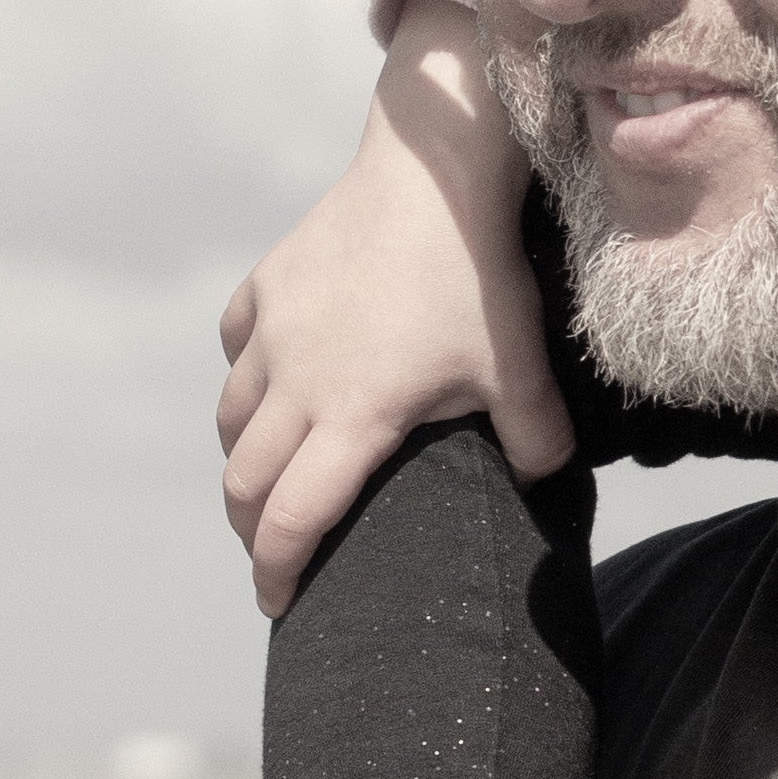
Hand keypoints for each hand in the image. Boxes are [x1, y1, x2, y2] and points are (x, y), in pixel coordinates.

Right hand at [218, 0, 574, 612]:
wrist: (434, 174)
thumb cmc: (479, 276)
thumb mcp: (521, 370)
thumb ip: (537, 441)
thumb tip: (545, 482)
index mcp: (350, 416)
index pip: (292, 518)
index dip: (278, 571)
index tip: (280, 605)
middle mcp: (295, 379)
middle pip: (242, 479)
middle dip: (250, 528)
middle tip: (272, 548)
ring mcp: (273, 329)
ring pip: (232, 414)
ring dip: (244, 454)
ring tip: (271, 472)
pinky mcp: (268, 283)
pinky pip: (237, 344)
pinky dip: (248, 374)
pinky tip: (275, 377)